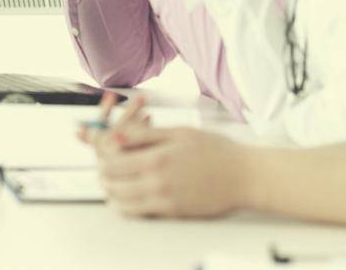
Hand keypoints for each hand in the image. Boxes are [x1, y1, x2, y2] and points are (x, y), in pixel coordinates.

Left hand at [89, 95, 247, 218]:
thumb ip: (144, 134)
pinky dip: (127, 206)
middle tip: (104, 166)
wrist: (244, 176)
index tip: (102, 150)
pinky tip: (129, 197)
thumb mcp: (179, 132)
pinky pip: (139, 213)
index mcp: (156, 157)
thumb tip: (115, 135)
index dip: (101, 156)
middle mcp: (156, 182)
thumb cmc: (215, 149)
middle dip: (104, 174)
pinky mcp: (172, 213)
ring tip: (113, 181)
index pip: (112, 161)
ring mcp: (164, 200)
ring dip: (112, 192)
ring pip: (122, 201)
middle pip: (112, 183)